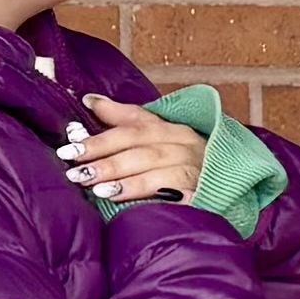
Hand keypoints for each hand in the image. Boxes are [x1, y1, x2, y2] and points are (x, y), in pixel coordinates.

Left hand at [60, 93, 208, 206]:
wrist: (229, 195)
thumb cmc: (187, 169)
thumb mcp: (160, 140)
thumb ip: (126, 120)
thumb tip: (89, 100)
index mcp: (173, 130)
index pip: (133, 127)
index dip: (100, 137)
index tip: (70, 145)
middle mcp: (185, 145)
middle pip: (139, 145)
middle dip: (103, 155)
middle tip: (73, 168)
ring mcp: (196, 168)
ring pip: (152, 164)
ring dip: (118, 174)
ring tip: (92, 185)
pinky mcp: (201, 192)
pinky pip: (168, 189)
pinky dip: (140, 191)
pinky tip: (118, 197)